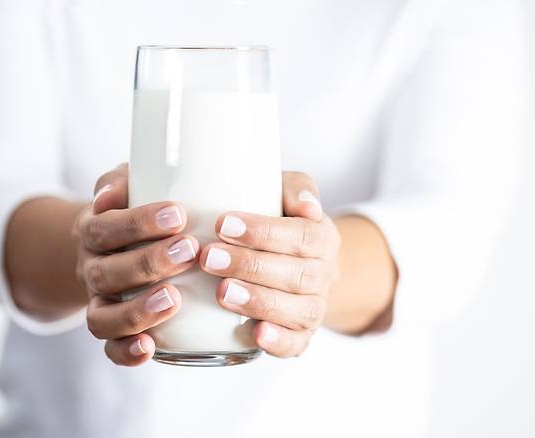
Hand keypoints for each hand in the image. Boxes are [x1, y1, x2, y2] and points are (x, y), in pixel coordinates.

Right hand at [72, 164, 198, 365]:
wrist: (108, 247)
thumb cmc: (132, 210)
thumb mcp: (127, 184)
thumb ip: (122, 180)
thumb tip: (112, 193)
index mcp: (93, 231)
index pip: (106, 227)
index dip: (139, 223)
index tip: (179, 214)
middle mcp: (91, 268)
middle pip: (107, 272)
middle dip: (148, 263)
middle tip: (189, 252)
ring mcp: (98, 302)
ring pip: (103, 316)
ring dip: (137, 310)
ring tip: (174, 299)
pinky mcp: (111, 329)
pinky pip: (108, 348)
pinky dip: (125, 351)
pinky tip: (149, 349)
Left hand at [200, 171, 340, 356]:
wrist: (292, 260)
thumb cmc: (276, 217)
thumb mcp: (283, 191)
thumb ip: (296, 188)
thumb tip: (307, 206)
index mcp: (323, 237)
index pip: (303, 236)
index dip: (265, 232)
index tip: (222, 224)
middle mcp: (324, 275)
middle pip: (299, 275)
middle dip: (252, 266)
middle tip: (209, 258)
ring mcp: (314, 307)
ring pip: (300, 311)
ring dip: (260, 302)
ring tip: (222, 292)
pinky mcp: (300, 335)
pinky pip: (298, 344)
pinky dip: (280, 342)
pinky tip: (256, 334)